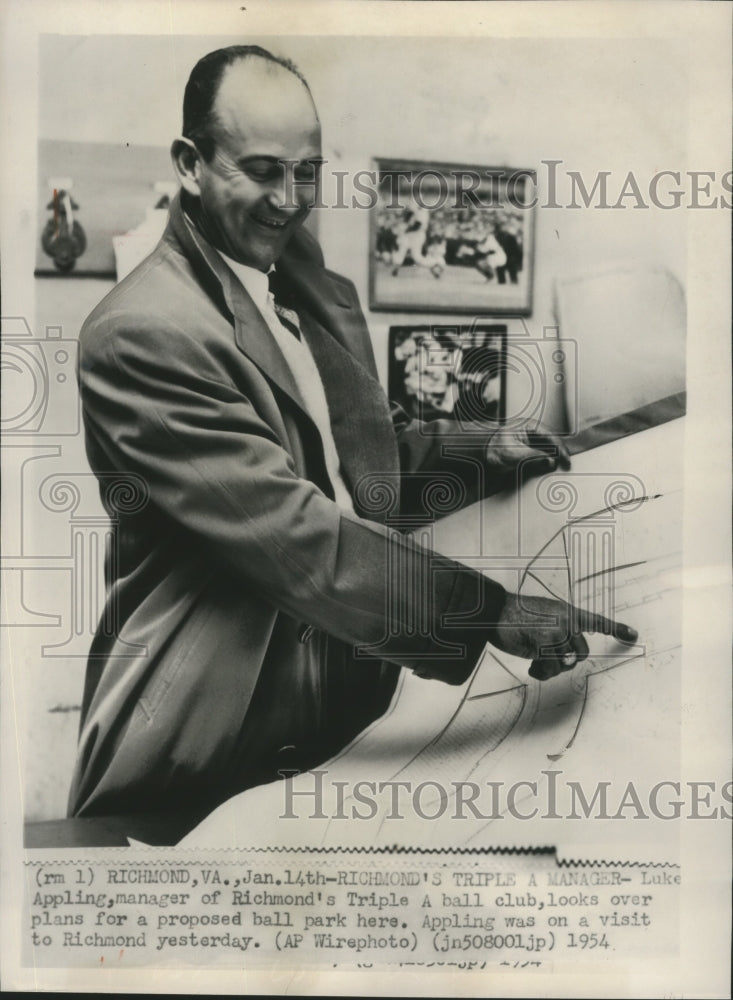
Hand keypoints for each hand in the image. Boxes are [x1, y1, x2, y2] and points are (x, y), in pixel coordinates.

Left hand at [485, 425, 570, 476]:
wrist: (481, 456)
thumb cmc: (492, 449)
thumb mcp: (512, 454)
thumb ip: (532, 457)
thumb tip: (550, 461)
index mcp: (530, 427)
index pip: (551, 437)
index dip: (561, 449)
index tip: (566, 461)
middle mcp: (533, 434)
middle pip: (553, 445)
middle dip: (559, 456)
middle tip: (566, 467)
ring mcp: (532, 444)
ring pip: (549, 452)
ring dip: (553, 461)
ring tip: (559, 470)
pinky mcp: (530, 454)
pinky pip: (542, 459)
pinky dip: (545, 465)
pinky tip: (548, 471)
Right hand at [489, 592, 638, 680]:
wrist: (493, 610)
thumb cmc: (513, 616)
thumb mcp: (541, 620)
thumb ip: (558, 633)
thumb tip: (566, 658)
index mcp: (566, 611)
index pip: (595, 620)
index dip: (616, 628)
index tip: (633, 635)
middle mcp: (566, 620)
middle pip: (581, 652)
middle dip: (566, 661)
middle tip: (546, 659)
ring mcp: (557, 630)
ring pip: (566, 663)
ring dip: (550, 668)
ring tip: (535, 662)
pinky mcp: (546, 642)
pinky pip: (552, 667)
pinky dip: (541, 671)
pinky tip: (530, 665)